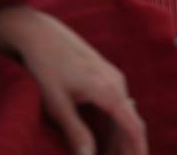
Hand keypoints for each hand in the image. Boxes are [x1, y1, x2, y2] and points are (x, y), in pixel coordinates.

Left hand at [0, 5, 147, 154]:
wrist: (38, 33)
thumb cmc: (45, 67)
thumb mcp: (57, 105)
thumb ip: (76, 133)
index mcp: (109, 90)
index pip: (134, 127)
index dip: (138, 150)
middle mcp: (117, 81)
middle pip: (131, 122)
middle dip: (127, 148)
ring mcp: (111, 75)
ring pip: (123, 113)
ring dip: (119, 137)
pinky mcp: (103, 73)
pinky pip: (116, 103)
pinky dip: (112, 123)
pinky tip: (101, 136)